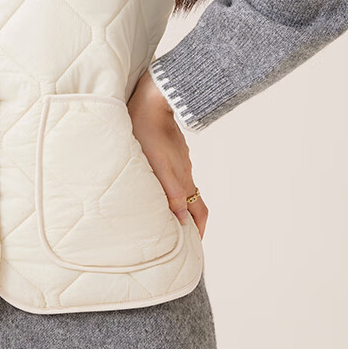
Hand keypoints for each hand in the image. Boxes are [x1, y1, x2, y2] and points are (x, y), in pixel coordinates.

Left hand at [126, 69, 207, 239]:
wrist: (152, 100)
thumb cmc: (148, 132)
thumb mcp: (157, 165)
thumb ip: (171, 191)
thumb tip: (182, 218)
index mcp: (183, 179)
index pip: (199, 213)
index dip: (198, 231)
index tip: (194, 248)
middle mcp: (185, 172)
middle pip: (194, 202)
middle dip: (191, 223)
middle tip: (182, 239)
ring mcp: (180, 161)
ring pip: (185, 188)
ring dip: (181, 205)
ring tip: (167, 219)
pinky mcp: (172, 151)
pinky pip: (177, 175)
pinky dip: (174, 189)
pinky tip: (160, 189)